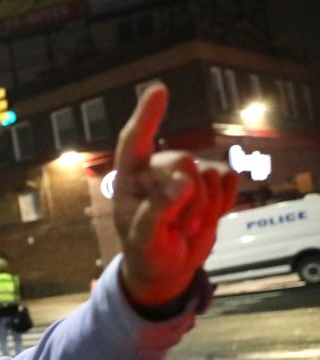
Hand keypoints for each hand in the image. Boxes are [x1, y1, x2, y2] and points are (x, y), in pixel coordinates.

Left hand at [112, 84, 238, 307]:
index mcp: (130, 179)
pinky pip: (228, 179)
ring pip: (208, 173)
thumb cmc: (147, 253)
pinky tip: (208, 218)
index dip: (147, 116)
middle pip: (182, 162)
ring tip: (187, 226)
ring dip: (204, 206)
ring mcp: (186, 174)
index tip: (158, 90)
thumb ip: (159, 210)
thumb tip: (184, 181)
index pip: (135, 142)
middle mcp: (156, 170)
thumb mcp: (145, 240)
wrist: (168, 269)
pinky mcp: (212, 183)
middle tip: (179, 227)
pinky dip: (224, 202)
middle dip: (187, 197)